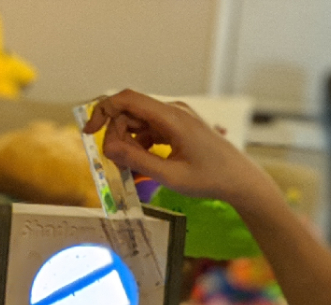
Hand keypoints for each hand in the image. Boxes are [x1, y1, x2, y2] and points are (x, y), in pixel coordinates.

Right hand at [83, 89, 281, 209]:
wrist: (241, 180)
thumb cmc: (211, 179)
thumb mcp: (170, 176)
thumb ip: (137, 161)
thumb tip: (108, 148)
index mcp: (172, 117)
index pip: (127, 99)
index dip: (103, 111)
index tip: (90, 132)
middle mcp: (173, 111)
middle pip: (130, 111)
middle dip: (116, 134)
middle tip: (115, 161)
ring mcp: (177, 118)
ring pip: (138, 121)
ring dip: (127, 141)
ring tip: (130, 167)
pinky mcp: (179, 128)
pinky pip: (150, 129)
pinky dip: (140, 144)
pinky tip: (143, 164)